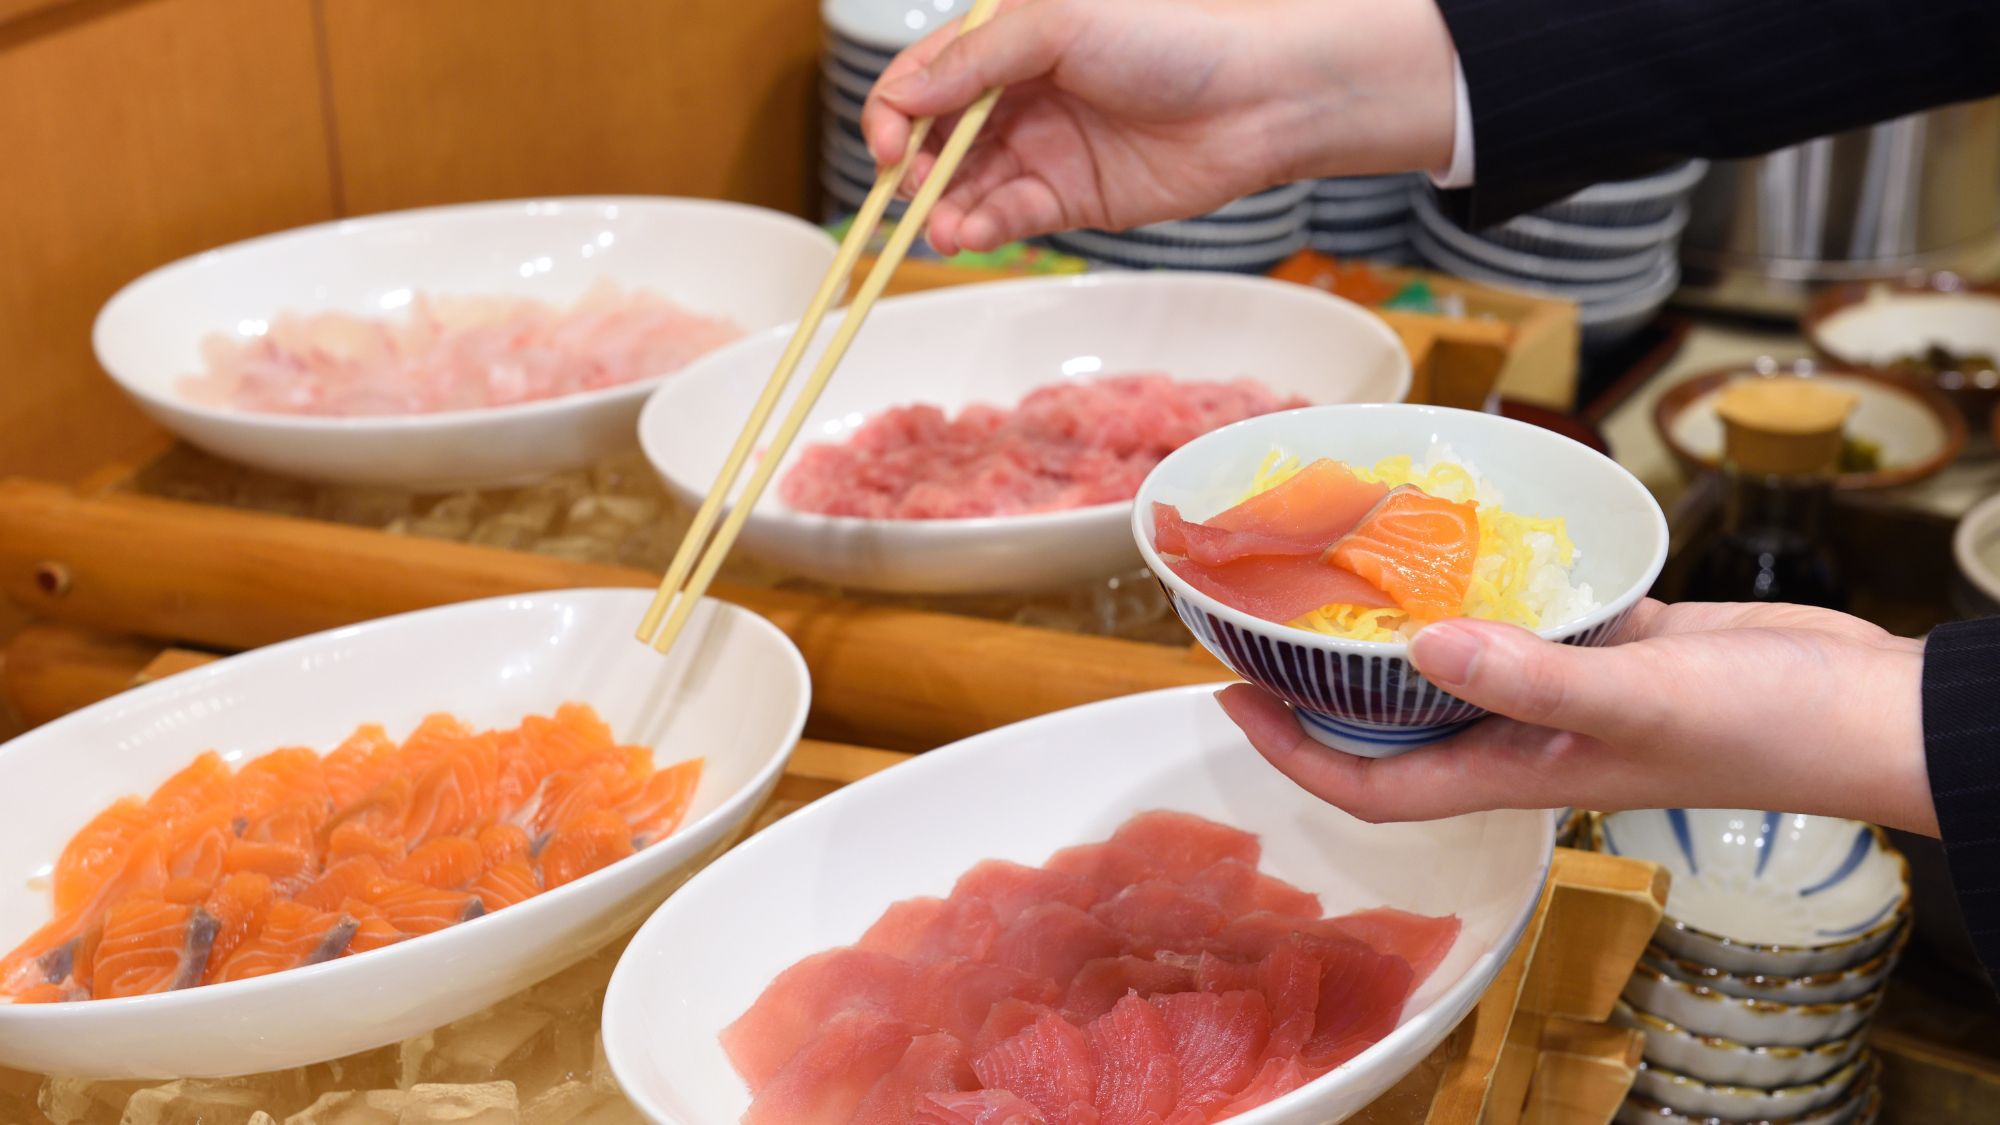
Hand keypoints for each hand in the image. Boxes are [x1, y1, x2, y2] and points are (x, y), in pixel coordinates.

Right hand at [859, 0, 1459, 254]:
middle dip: (912, 168)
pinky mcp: (1070, 200)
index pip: (925, 77)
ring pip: (966, 186)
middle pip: (935, 138)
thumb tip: (903, 96)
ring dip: (943, 208)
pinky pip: (1008, 218)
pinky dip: (982, 229)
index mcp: (1008, 40)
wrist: (1258, 98)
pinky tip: (970, 234)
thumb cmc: (1173, 37)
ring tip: (942, 226)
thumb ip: (975, 60)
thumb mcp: (1057, 23)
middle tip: (909, 189)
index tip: (885, 143)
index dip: (893, 112)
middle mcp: (1017, 94)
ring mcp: (1042, 149)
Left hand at [1215, 600, 1939, 835]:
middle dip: (1319, 682)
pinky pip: (1515, 616)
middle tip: (1263, 613)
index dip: (1291, 751)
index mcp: (1514, 771)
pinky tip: (1456, 531)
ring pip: (1448, 663)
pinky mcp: (1606, 643)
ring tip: (1337, 562)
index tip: (1228, 693)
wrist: (1864, 708)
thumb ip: (1532, 677)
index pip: (1371, 784)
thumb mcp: (1639, 700)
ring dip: (1392, 626)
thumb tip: (1419, 647)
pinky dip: (1477, 582)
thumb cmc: (1764, 730)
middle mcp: (1522, 735)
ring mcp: (1562, 689)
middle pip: (1390, 721)